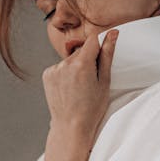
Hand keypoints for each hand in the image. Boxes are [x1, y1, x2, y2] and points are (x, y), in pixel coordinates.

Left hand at [42, 28, 118, 143]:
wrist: (70, 126)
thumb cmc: (91, 109)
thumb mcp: (104, 81)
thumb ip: (107, 55)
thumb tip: (112, 34)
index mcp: (81, 63)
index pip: (92, 39)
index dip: (99, 46)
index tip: (102, 55)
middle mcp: (65, 63)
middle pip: (81, 50)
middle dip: (88, 59)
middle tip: (91, 80)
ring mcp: (54, 69)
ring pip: (70, 59)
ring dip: (76, 67)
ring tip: (79, 87)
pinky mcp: (47, 74)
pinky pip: (60, 67)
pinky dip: (65, 74)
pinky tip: (69, 88)